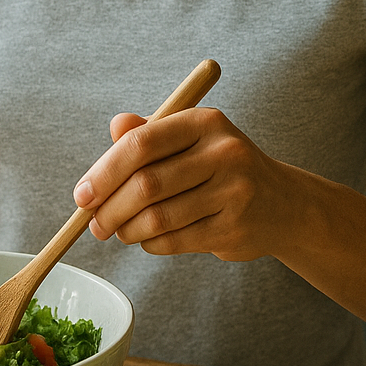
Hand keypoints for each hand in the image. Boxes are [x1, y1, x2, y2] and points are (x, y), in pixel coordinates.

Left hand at [72, 107, 279, 261]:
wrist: (282, 204)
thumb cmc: (221, 168)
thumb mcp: (190, 140)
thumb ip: (149, 133)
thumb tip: (114, 126)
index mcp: (205, 122)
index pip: (142, 142)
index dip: (105, 171)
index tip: (82, 194)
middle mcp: (223, 152)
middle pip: (146, 184)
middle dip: (110, 208)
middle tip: (95, 223)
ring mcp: (233, 191)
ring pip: (158, 218)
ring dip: (127, 230)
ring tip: (119, 231)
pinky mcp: (234, 227)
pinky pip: (174, 241)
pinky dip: (151, 243)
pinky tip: (148, 238)